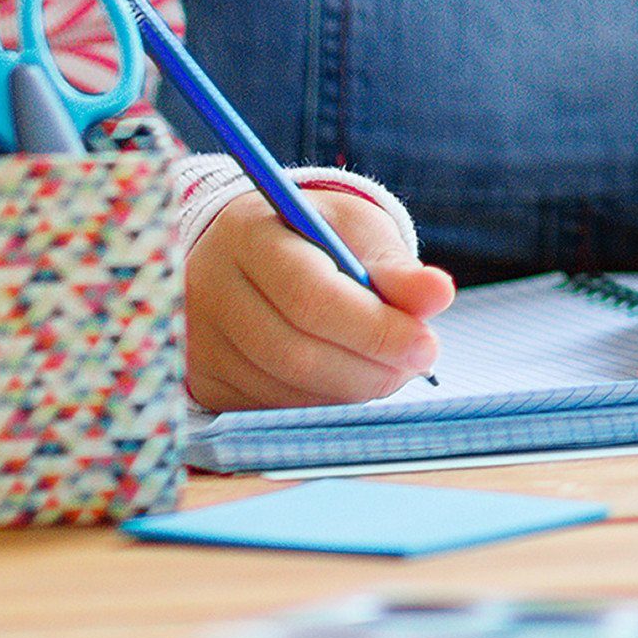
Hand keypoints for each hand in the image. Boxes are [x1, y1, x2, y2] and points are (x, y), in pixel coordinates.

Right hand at [185, 190, 453, 411]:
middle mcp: (209, 290)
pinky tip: (350, 379)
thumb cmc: (315, 235)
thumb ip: (396, 266)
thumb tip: (440, 296)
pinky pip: (267, 408)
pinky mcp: (202, 379)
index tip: (428, 344)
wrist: (249, 250)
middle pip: (294, 352)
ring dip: (350, 389)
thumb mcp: (357, 230)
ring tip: (391, 368)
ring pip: (282, 388)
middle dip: (369, 367)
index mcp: (248, 235)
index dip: (373, 329)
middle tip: (418, 363)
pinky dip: (320, 402)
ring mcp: (198, 341)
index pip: (310, 297)